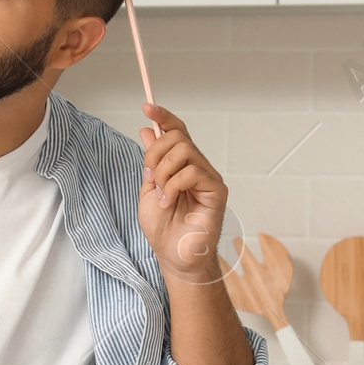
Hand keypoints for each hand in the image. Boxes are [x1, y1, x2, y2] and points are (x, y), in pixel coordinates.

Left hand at [137, 105, 228, 287]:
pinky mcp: (216, 191)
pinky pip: (192, 172)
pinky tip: (168, 202)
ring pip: (184, 151)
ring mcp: (208, 178)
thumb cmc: (163, 228)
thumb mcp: (148, 189)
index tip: (147, 108)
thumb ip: (151, 161)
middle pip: (177, 136)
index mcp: (182, 164)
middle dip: (155, 154)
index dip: (163, 116)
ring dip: (163, 172)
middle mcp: (198, 167)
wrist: (173, 257)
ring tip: (160, 195)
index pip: (177, 130)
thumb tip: (148, 130)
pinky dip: (172, 186)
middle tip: (149, 178)